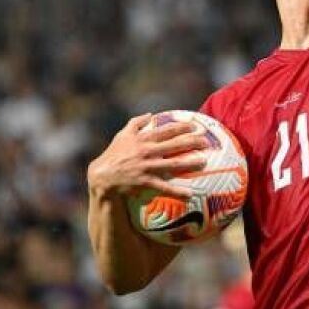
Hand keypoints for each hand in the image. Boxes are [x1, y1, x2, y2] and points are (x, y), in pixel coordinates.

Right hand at [87, 114, 207, 198]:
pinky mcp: (145, 182)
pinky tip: (190, 194)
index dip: (181, 126)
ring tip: (204, 162)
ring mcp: (147, 167)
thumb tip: (150, 114)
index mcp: (142, 139)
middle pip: (174, 144)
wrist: (102, 176)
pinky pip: (164, 187)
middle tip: (206, 141)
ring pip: (172, 164)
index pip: (166, 130)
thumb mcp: (122, 135)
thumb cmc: (113, 154)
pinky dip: (177, 191)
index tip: (195, 125)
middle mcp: (147, 151)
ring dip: (189, 163)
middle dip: (191, 141)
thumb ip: (136, 123)